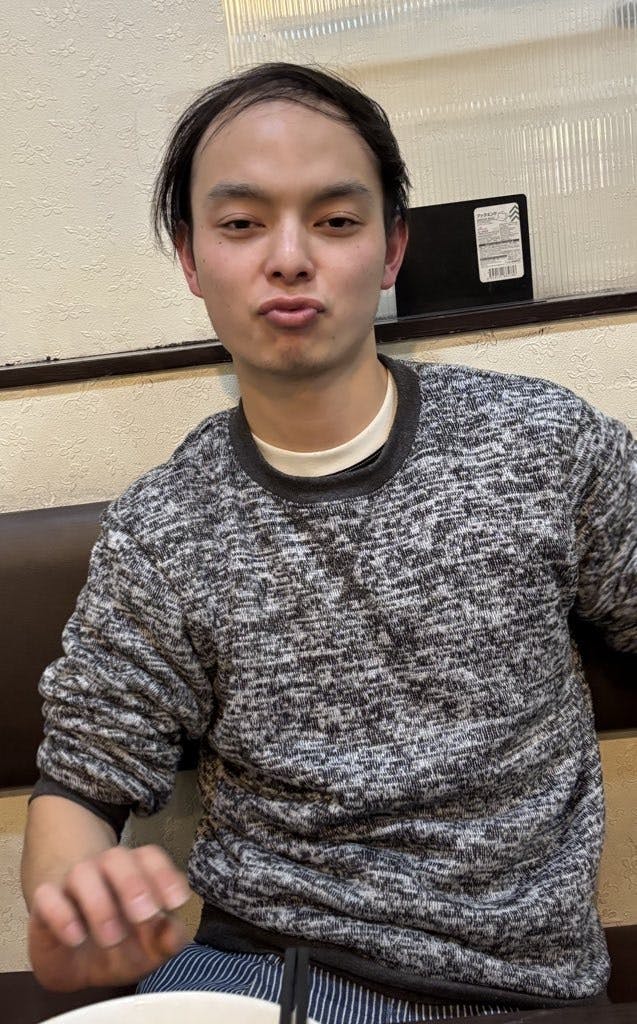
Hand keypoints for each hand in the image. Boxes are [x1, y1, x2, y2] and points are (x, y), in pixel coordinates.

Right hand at [28, 844, 190, 990]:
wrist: (75, 962)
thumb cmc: (122, 945)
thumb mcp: (151, 948)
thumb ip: (168, 938)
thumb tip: (174, 931)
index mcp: (135, 874)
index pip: (150, 857)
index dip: (164, 874)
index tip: (176, 903)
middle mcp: (104, 872)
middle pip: (117, 857)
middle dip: (133, 884)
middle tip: (145, 916)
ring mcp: (73, 885)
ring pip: (82, 873)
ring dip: (100, 905)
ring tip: (112, 938)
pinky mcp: (46, 906)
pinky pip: (47, 897)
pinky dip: (62, 915)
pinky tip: (76, 937)